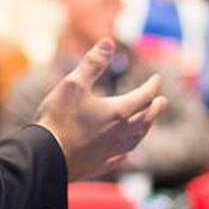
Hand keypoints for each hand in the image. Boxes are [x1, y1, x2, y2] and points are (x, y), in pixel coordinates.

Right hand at [34, 40, 167, 180]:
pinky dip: (127, 153)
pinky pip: (119, 159)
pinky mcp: (98, 165)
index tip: (156, 79)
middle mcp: (118, 134)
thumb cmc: (58, 119)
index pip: (143, 97)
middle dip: (155, 109)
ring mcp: (109, 152)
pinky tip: (126, 154)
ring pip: (135, 140)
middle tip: (163, 102)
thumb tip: (108, 42)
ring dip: (145, 130)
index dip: (152, 86)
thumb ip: (92, 63)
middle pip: (144, 120)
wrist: (45, 157)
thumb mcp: (73, 83)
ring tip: (148, 125)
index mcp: (116, 112)